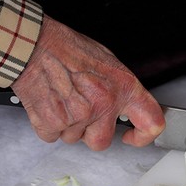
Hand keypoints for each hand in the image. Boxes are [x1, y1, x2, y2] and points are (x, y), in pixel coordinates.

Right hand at [12, 16, 164, 149]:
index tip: (133, 137)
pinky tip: (50, 104)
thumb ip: (121, 89)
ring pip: (74, 138)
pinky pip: (52, 136)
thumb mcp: (109, 63)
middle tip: (82, 112)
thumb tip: (129, 106)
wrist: (33, 44)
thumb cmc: (68, 49)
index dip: (144, 136)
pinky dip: (49, 125)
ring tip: (63, 100)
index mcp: (124, 88)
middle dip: (91, 133)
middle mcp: (104, 103)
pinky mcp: (53, 122)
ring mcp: (79, 115)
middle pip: (102, 141)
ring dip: (68, 126)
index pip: (152, 123)